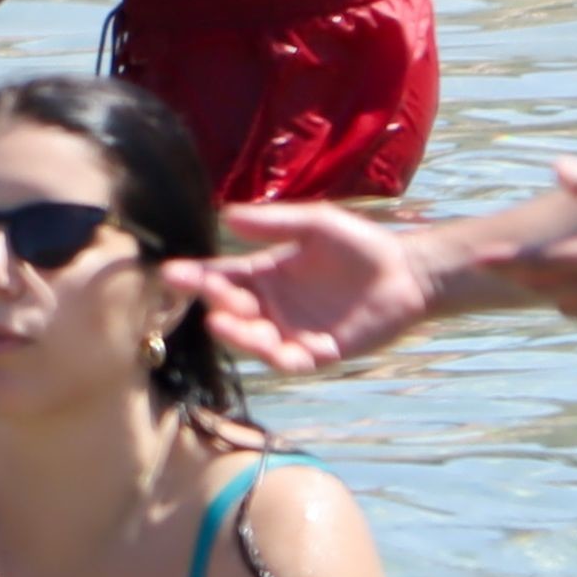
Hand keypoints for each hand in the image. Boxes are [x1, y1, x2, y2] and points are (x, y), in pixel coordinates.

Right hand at [160, 203, 431, 372]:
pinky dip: (279, 358)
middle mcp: (271, 306)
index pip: (220, 276)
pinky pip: (292, 361)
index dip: (195, 276)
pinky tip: (272, 347)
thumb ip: (273, 222)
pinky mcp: (319, 353)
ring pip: (255, 341)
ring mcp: (293, 332)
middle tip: (210, 293)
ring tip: (224, 321)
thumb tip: (226, 215)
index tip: (170, 273)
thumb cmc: (358, 244)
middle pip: (231, 310)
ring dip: (238, 334)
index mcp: (264, 273)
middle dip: (216, 302)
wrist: (406, 273)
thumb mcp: (314, 224)